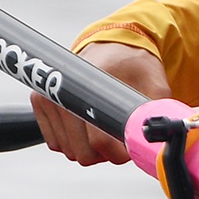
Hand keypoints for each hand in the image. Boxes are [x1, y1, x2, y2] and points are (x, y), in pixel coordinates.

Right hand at [32, 42, 167, 167]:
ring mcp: (48, 97)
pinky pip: (56, 143)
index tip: (129, 147)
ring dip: (88, 148)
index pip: (98, 139)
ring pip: (68, 150)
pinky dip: (73, 141)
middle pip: (82, 151)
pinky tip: (88, 126)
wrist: (112, 45)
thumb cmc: (135, 64)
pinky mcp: (39, 102)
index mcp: (93, 85)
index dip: (118, 152)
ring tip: (105, 127)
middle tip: (119, 136)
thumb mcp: (156, 83)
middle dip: (105, 152)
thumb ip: (157, 111)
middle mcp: (65, 92)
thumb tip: (159, 137)